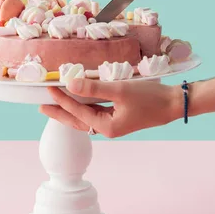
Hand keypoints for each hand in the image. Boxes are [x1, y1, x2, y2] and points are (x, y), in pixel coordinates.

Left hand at [40, 78, 178, 137]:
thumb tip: (70, 85)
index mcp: (107, 126)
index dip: (62, 99)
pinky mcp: (119, 117)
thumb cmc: (150, 98)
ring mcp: (114, 123)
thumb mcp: (120, 90)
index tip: (48, 88)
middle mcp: (108, 128)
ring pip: (85, 117)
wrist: (174, 103)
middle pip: (77, 121)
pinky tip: (80, 99)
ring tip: (56, 103)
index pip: (77, 112)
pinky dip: (84, 106)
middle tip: (40, 106)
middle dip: (59, 112)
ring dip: (71, 109)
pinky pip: (95, 112)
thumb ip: (95, 88)